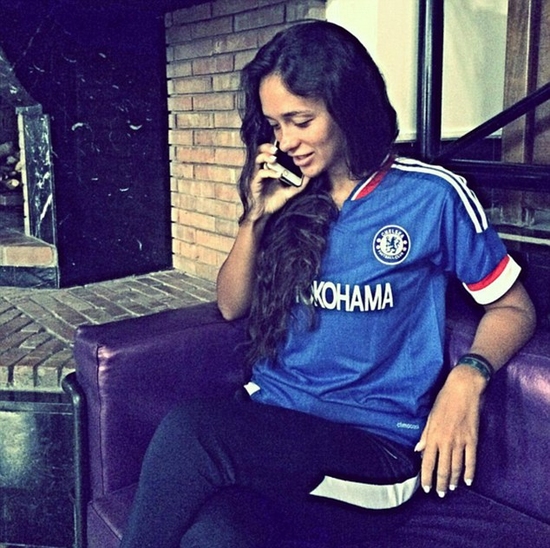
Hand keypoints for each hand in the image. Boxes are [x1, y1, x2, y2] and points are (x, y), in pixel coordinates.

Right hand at [245, 143, 309, 221]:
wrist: (265, 213)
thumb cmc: (275, 201)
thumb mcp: (290, 192)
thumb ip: (299, 185)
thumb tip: (309, 177)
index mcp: (270, 168)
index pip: (269, 152)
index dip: (274, 146)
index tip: (284, 145)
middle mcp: (263, 169)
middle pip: (261, 151)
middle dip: (267, 147)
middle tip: (277, 149)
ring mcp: (258, 175)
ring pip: (258, 159)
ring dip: (266, 156)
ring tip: (275, 158)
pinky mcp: (255, 182)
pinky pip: (260, 173)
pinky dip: (269, 172)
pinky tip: (277, 175)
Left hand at [414, 365, 485, 496]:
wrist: (463, 389)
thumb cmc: (443, 400)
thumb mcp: (430, 416)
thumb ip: (425, 435)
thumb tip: (418, 450)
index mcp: (433, 435)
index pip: (427, 462)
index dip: (426, 476)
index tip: (425, 488)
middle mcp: (446, 441)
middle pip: (443, 468)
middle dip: (440, 483)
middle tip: (439, 494)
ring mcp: (460, 441)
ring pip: (456, 467)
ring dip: (453, 480)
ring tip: (450, 490)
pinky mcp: (473, 439)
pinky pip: (471, 460)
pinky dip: (470, 472)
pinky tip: (468, 481)